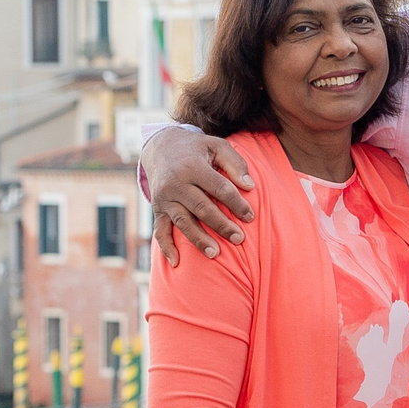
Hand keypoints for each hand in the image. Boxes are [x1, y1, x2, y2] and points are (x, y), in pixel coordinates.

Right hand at [148, 132, 254, 264]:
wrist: (160, 147)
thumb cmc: (196, 149)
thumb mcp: (217, 145)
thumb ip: (235, 163)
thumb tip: (250, 186)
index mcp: (193, 167)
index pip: (219, 188)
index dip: (236, 203)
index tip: (250, 216)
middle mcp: (176, 184)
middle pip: (201, 207)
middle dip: (221, 225)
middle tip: (239, 239)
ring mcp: (164, 198)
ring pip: (182, 221)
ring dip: (198, 239)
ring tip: (215, 254)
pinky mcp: (157, 209)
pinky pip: (160, 230)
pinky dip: (166, 247)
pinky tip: (176, 262)